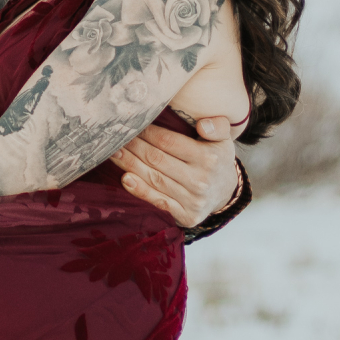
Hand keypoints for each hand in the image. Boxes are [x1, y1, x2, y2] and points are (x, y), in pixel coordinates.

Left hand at [109, 117, 238, 228]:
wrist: (226, 193)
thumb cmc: (217, 160)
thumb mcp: (223, 140)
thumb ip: (218, 127)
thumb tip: (204, 124)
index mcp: (208, 158)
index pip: (169, 142)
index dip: (147, 133)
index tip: (131, 125)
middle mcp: (200, 180)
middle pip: (157, 160)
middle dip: (133, 147)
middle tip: (114, 137)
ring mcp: (193, 200)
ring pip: (154, 179)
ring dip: (130, 165)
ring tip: (114, 153)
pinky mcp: (186, 216)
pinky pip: (158, 201)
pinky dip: (140, 190)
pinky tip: (125, 178)